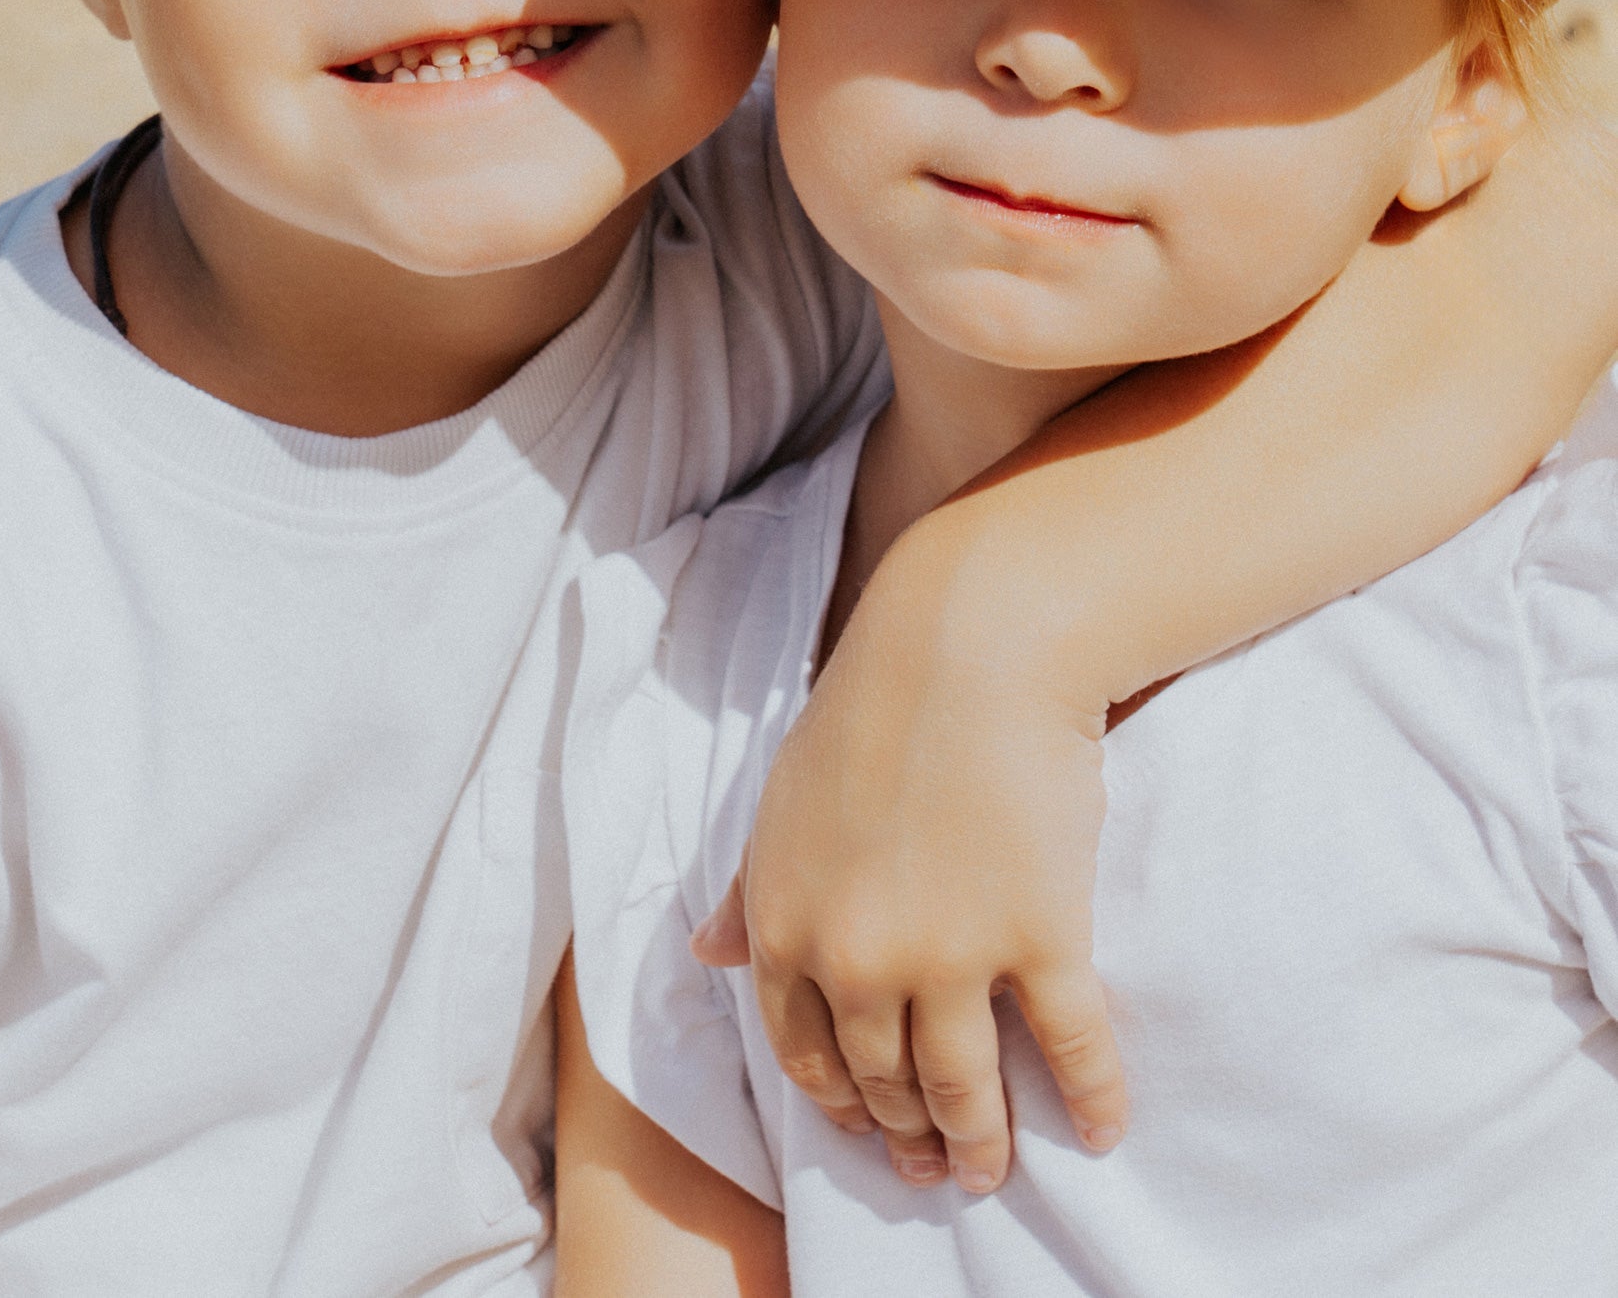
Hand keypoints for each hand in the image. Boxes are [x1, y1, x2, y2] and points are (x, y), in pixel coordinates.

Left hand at [693, 503, 1125, 1195]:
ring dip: (980, 1143)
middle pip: (883, 1082)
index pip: (805, 1052)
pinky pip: (1069, 1050)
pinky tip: (1101, 1128)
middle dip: (907, 1136)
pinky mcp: (1041, 937)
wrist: (969, 643)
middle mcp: (859, 958)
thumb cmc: (872, 703)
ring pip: (964, 1088)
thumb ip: (749, 886)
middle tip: (935, 1167)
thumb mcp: (781, 799)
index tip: (868, 1128)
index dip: (839, 1103)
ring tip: (993, 1169)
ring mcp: (952, 956)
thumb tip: (711, 956)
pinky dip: (1089, 1100)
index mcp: (786, 924)